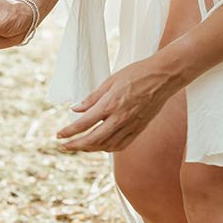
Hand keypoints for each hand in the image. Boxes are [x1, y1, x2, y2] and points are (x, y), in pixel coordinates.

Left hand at [56, 56, 179, 153]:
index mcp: (111, 104)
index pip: (84, 123)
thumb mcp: (110, 81)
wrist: (164, 77)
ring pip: (106, 145)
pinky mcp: (139, 129)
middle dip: (76, 145)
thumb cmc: (137, 74)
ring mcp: (131, 125)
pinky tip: (101, 146)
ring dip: (90, 149)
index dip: (69, 131)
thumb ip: (92, 98)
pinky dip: (108, 148)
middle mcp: (120, 118)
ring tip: (80, 146)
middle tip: (64, 146)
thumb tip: (76, 109)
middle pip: (93, 139)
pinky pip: (121, 145)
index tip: (59, 135)